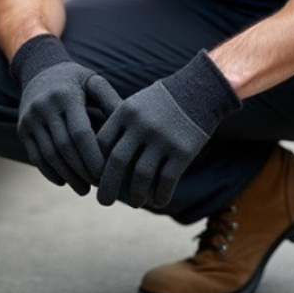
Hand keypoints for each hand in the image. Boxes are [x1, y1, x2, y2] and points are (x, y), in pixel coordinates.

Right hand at [12, 35, 120, 195]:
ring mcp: (30, 118)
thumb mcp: (92, 81)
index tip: (106, 172)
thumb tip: (129, 126)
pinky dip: (50, 172)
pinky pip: (36, 157)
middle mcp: (45, 106)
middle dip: (82, 170)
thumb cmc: (74, 78)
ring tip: (84, 189)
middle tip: (99, 184)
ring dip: (67, 176)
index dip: (93, 156)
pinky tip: (65, 181)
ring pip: (49, 155)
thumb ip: (110, 100)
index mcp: (66, 95)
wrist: (39, 69)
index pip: (80, 132)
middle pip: (64, 147)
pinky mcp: (22, 129)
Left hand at [96, 50, 240, 208]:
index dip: (95, 165)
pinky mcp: (182, 151)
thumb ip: (119, 128)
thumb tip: (101, 161)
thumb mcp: (136, 104)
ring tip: (136, 202)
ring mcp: (163, 138)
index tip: (95, 179)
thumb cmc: (161, 102)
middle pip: (117, 162)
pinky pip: (166, 181)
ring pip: (141, 177)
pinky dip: (160, 196)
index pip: (101, 144)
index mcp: (126, 111)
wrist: (199, 90)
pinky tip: (158, 200)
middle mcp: (142, 125)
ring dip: (136, 195)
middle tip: (104, 201)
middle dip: (107, 187)